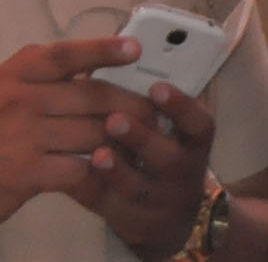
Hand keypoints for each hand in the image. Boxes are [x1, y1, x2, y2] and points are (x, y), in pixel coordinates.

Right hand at [0, 38, 138, 236]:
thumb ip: (23, 79)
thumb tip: (70, 67)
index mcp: (8, 78)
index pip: (60, 56)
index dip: (99, 49)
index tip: (133, 48)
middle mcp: (17, 101)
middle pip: (88, 95)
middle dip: (129, 102)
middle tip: (157, 109)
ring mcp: (24, 137)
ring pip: (92, 131)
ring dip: (124, 139)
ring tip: (147, 142)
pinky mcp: (29, 172)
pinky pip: (80, 167)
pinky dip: (102, 169)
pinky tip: (115, 171)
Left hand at [77, 79, 216, 259]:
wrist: (169, 217)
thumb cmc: (155, 150)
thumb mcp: (164, 128)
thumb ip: (142, 96)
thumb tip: (113, 49)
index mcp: (190, 143)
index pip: (199, 125)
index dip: (181, 107)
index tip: (157, 86)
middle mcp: (181, 173)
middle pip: (169, 158)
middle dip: (142, 138)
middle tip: (114, 118)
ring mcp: (157, 200)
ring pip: (138, 186)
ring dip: (118, 170)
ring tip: (98, 153)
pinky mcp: (128, 218)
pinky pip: (106, 204)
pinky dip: (89, 187)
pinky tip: (69, 171)